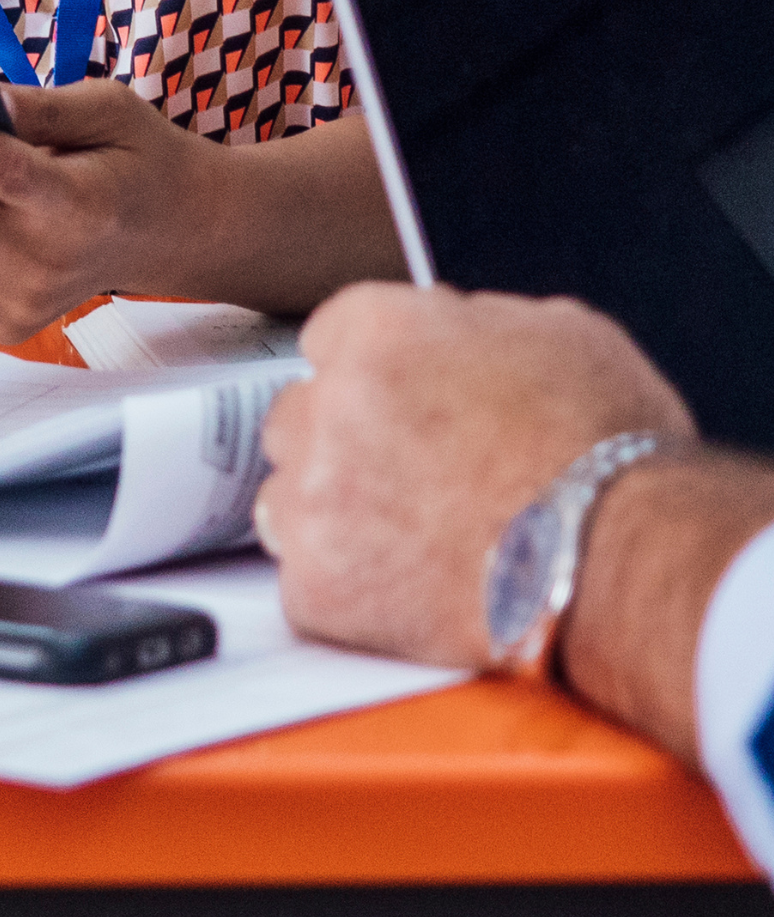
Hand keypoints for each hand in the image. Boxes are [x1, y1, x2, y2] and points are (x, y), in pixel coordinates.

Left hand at [258, 282, 691, 672]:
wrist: (626, 566)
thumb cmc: (611, 457)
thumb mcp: (561, 336)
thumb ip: (475, 321)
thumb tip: (451, 329)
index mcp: (376, 331)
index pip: (329, 341)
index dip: (374, 381)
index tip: (399, 412)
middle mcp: (327, 404)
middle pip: (300, 418)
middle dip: (346, 448)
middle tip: (415, 483)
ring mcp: (313, 496)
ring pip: (289, 499)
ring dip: (337, 519)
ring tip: (418, 544)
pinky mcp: (316, 583)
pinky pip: (309, 584)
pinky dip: (350, 595)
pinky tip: (413, 593)